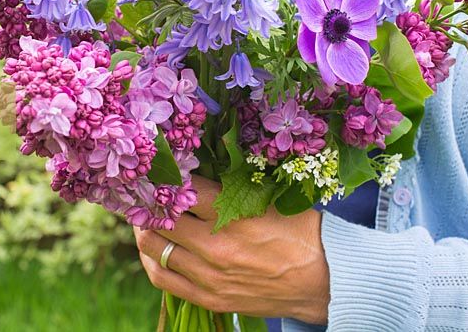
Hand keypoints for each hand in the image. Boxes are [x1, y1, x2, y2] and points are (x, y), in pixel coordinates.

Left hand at [134, 176, 329, 323]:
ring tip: (143, 216)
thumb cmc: (300, 231)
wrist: (324, 280)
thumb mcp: (270, 198)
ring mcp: (209, 275)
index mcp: (231, 214)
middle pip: (161, 217)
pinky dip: (150, 259)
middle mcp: (215, 245)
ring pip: (156, 247)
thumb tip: (198, 169)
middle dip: (149, 200)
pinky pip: (162, 277)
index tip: (161, 170)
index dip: (168, 176)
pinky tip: (150, 247)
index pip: (181, 189)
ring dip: (145, 228)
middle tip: (144, 190)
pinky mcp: (209, 298)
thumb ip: (233, 186)